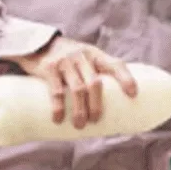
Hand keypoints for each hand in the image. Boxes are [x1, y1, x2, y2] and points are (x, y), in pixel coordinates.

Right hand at [8, 36, 138, 127]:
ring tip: (80, 125)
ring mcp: (66, 62)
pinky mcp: (49, 68)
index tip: (133, 94)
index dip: (126, 79)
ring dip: (80, 110)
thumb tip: (112, 106)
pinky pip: (56, 90)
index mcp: (95, 55)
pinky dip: (58, 107)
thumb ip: (96, 73)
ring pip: (77, 89)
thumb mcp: (84, 58)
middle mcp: (82, 56)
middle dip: (97, 105)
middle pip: (95, 83)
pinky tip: (58, 119)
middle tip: (95, 121)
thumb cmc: (67, 58)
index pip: (115, 64)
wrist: (37, 44)